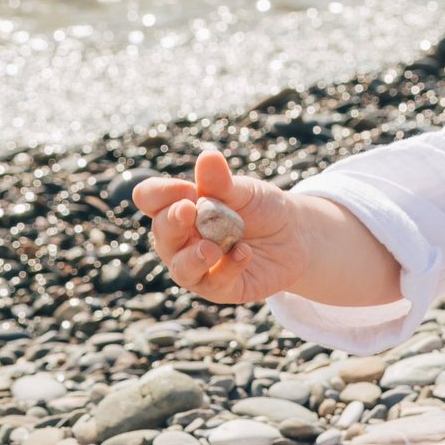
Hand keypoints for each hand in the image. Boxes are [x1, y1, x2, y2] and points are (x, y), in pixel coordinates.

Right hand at [136, 148, 309, 304]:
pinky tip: (244, 252)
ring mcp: (198, 266)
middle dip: (172, 222)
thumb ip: (222, 181)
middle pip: (161, 233)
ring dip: (193, 258)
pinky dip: (229, 268)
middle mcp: (181, 239)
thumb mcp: (244, 192)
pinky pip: (215, 284)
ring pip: (181, 268)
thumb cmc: (260, 209)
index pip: (150, 198)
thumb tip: (209, 156)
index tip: (189, 189)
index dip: (161, 193)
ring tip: (211, 248)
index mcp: (179, 208)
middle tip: (188, 211)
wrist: (295, 236)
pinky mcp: (221, 288)